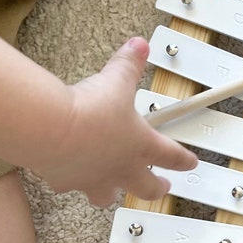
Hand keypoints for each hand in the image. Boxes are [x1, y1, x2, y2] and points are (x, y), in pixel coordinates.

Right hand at [32, 37, 196, 205]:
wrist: (51, 129)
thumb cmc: (89, 111)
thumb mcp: (116, 80)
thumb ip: (129, 64)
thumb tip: (139, 46)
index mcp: (141, 146)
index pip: (172, 156)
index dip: (185, 160)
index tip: (191, 164)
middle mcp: (120, 169)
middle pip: (148, 189)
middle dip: (156, 189)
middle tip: (160, 187)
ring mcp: (94, 179)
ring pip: (108, 196)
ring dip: (112, 193)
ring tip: (111, 191)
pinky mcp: (65, 182)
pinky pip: (71, 187)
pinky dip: (70, 181)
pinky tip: (67, 174)